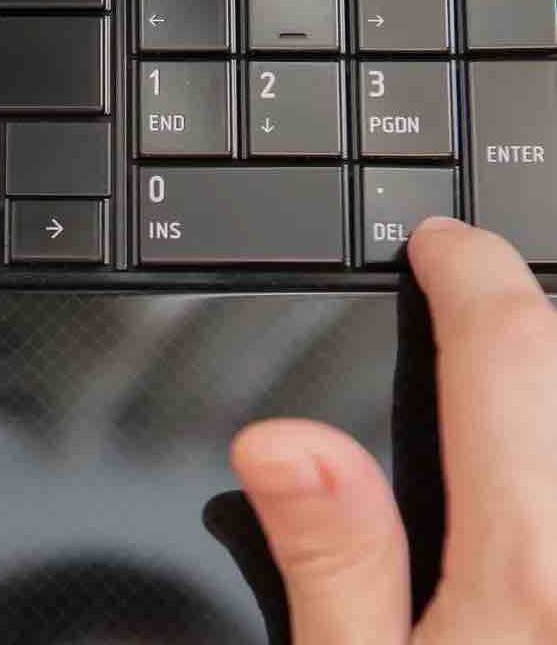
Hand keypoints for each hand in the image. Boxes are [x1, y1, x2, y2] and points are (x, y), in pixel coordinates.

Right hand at [232, 217, 556, 642]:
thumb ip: (330, 561)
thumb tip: (280, 443)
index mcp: (530, 562)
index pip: (509, 351)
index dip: (471, 273)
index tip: (442, 246)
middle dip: (523, 311)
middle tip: (472, 295)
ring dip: (548, 367)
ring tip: (502, 368)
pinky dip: (554, 430)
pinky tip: (524, 449)